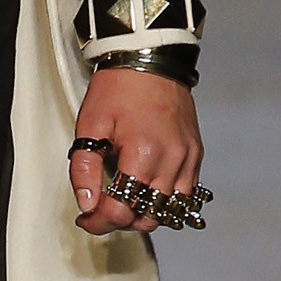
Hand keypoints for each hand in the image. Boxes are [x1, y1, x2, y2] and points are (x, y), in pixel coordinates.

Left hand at [68, 67, 204, 237]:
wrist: (149, 58)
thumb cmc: (118, 88)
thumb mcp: (89, 126)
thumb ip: (85, 169)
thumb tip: (87, 205)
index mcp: (142, 153)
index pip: (122, 211)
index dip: (98, 222)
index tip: (86, 218)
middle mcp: (171, 160)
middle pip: (147, 216)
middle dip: (120, 220)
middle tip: (100, 209)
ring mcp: (187, 158)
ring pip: (168, 210)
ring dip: (144, 213)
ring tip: (123, 200)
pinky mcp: (195, 153)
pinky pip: (185, 193)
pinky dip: (165, 200)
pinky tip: (146, 190)